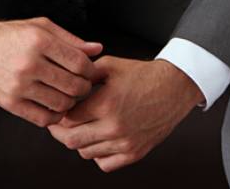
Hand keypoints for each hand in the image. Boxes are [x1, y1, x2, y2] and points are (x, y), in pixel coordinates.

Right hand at [0, 16, 102, 127]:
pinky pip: (44, 118)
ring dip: (71, 102)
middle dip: (84, 87)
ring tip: (67, 93)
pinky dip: (55, 115)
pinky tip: (54, 105)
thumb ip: (70, 39)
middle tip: (82, 84)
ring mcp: (19, 85)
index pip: (79, 63)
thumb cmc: (11, 36)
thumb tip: (97, 49)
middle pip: (74, 85)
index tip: (90, 72)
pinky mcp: (11, 103)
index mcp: (39, 41)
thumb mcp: (41, 27)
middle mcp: (29, 63)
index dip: (91, 70)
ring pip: (62, 104)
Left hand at [47, 55, 203, 171]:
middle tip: (57, 122)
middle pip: (72, 139)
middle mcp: (114, 127)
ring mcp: (125, 143)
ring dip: (78, 141)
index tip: (57, 107)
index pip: (68, 117)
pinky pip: (105, 164)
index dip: (59, 112)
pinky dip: (96, 155)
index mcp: (105, 104)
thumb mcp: (110, 65)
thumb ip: (84, 73)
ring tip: (78, 128)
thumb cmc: (142, 75)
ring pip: (86, 153)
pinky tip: (97, 140)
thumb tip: (65, 81)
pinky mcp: (135, 153)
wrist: (173, 87)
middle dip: (60, 131)